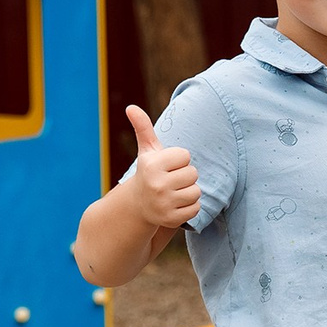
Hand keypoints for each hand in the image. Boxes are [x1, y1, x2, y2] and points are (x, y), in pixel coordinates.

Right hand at [124, 104, 199, 229]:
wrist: (139, 205)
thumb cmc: (149, 172)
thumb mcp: (147, 150)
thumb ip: (143, 127)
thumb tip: (130, 107)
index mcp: (152, 165)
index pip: (186, 155)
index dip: (179, 160)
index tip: (167, 166)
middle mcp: (156, 184)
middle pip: (193, 174)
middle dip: (185, 176)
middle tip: (170, 180)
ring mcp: (163, 203)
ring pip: (196, 191)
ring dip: (188, 191)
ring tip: (174, 192)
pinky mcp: (171, 219)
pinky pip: (196, 208)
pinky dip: (189, 206)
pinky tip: (175, 204)